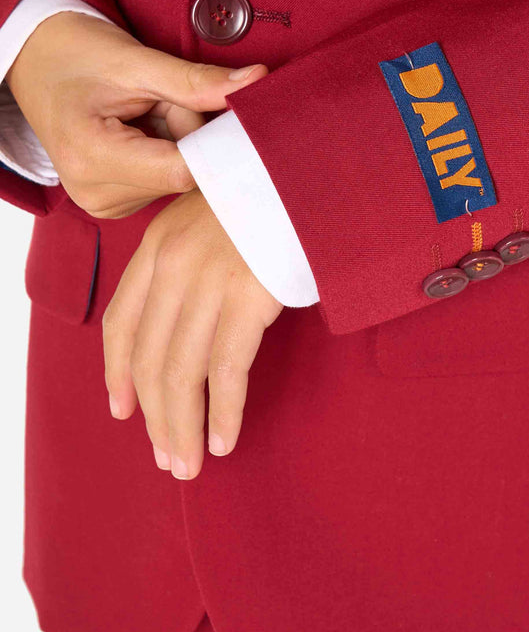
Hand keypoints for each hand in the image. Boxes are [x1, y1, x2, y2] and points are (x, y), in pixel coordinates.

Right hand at [6, 12, 266, 217]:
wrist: (37, 60)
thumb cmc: (77, 53)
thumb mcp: (137, 61)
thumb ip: (197, 81)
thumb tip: (256, 83)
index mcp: (92, 158)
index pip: (183, 170)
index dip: (216, 141)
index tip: (234, 110)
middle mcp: (96, 193)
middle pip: (184, 175)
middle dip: (189, 133)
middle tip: (160, 99)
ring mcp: (104, 203)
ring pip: (180, 178)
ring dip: (179, 141)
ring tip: (144, 112)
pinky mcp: (115, 202)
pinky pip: (167, 180)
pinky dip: (168, 151)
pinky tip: (143, 129)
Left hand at [102, 188, 283, 477]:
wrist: (309, 168)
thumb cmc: (268, 198)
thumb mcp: (209, 219)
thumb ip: (188, 261)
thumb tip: (187, 321)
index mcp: (158, 246)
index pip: (122, 322)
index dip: (117, 373)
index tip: (122, 410)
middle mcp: (173, 265)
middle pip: (149, 359)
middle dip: (155, 418)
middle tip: (166, 457)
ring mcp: (209, 281)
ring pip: (181, 373)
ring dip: (183, 427)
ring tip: (190, 462)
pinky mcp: (248, 296)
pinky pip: (226, 371)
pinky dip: (223, 412)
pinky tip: (224, 438)